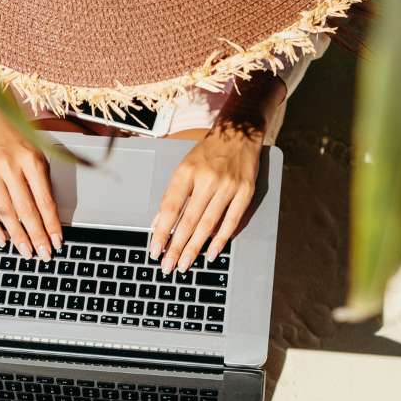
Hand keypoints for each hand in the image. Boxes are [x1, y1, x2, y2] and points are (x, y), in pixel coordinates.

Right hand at [0, 115, 62, 258]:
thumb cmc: (17, 134)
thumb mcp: (39, 152)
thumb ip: (43, 181)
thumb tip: (49, 216)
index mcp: (31, 160)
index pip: (45, 202)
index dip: (51, 226)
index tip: (57, 243)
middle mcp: (10, 166)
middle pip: (26, 211)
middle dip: (36, 236)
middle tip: (43, 255)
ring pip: (6, 212)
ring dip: (17, 236)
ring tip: (25, 251)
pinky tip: (1, 239)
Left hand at [148, 122, 262, 272]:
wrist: (239, 133)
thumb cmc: (208, 153)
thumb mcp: (184, 168)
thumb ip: (172, 195)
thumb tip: (158, 224)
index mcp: (187, 172)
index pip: (170, 208)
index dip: (161, 232)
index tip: (154, 251)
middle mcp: (207, 179)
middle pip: (188, 220)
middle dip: (176, 247)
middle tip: (168, 267)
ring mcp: (228, 186)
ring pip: (208, 224)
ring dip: (195, 248)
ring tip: (185, 265)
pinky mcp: (245, 191)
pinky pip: (231, 221)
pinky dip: (221, 240)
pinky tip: (211, 254)